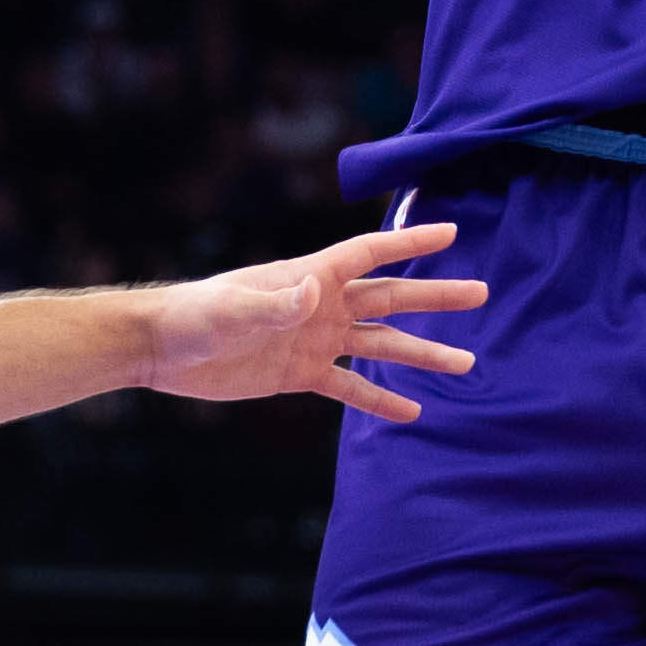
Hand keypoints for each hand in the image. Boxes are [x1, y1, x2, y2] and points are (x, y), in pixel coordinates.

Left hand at [143, 221, 487, 421]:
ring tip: (465, 364)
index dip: (410, 242)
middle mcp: (321, 304)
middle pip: (390, 298)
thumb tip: (314, 291)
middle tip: (482, 292)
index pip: (371, 254)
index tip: (451, 234)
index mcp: (310, 277)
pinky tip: (412, 411)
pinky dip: (380, 399)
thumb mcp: (234, 309)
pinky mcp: (300, 373)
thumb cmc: (194, 316)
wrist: (163, 350)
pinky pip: (350, 388)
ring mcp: (314, 339)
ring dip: (421, 354)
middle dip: (436, 296)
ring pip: (381, 345)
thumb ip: (276, 303)